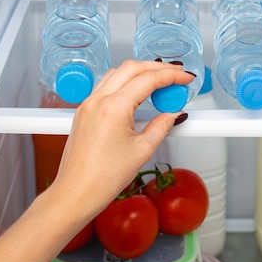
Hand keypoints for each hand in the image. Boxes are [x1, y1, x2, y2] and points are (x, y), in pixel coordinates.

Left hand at [49, 60, 193, 217]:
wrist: (75, 194)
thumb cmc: (102, 179)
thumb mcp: (142, 151)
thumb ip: (162, 126)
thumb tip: (173, 114)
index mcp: (113, 108)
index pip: (148, 79)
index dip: (171, 75)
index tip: (185, 78)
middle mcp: (97, 101)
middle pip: (131, 68)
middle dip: (156, 67)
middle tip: (175, 75)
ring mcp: (88, 104)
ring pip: (116, 73)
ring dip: (139, 73)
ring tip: (159, 84)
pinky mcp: (84, 112)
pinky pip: (106, 86)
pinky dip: (124, 83)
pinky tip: (137, 94)